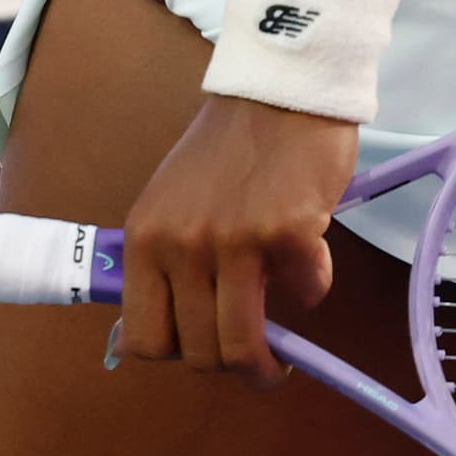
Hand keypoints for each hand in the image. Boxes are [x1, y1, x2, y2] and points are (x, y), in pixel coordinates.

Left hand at [112, 95, 357, 386]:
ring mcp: (231, 241)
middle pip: (197, 354)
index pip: (142, 337)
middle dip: (229, 365)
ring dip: (268, 364)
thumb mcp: (174, 204)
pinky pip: (306, 293)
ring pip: (242, 348)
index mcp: (145, 238)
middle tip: (254, 355)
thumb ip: (171, 262)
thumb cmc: (229, 149)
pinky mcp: (286, 234)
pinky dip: (313, 284)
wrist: (280, 90)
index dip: (176, 355)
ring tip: (283, 355)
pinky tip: (310, 255)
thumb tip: (173, 332)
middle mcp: (180, 245)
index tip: (202, 350)